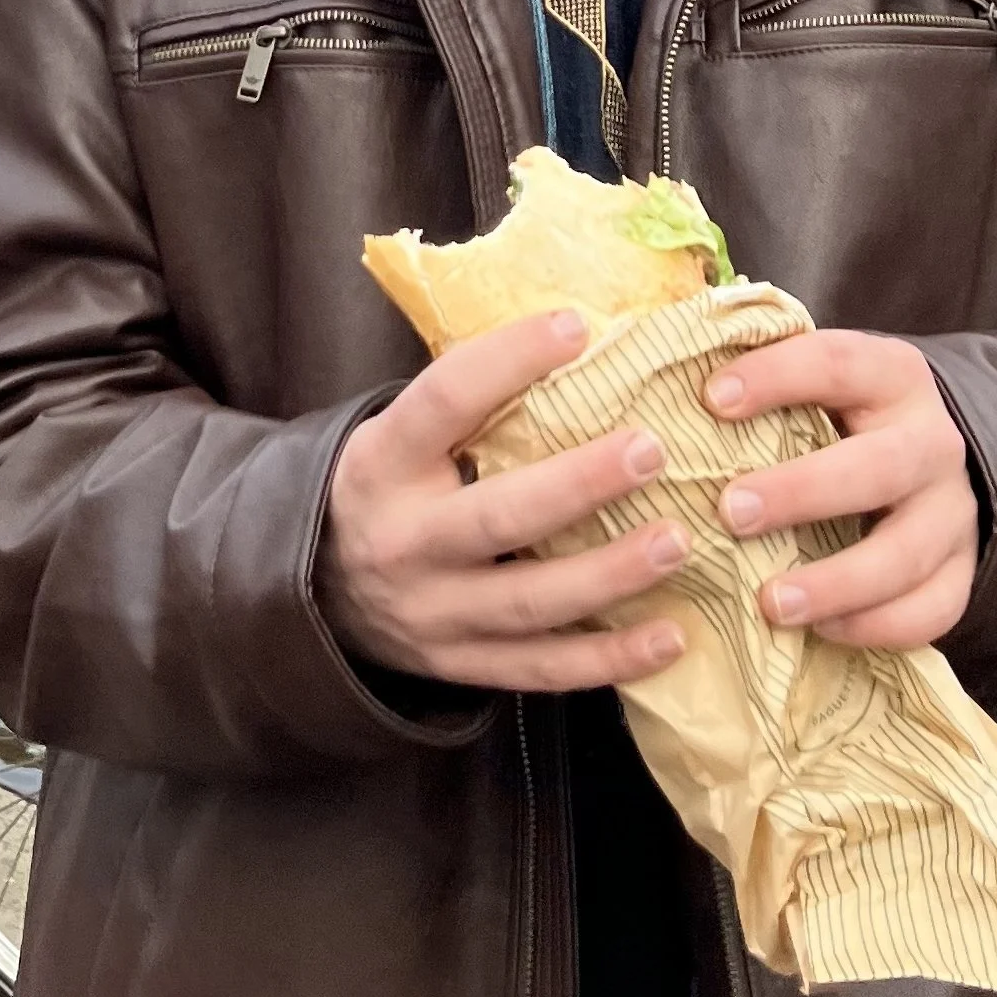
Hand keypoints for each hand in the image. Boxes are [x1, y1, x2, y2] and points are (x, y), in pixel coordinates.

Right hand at [319, 311, 689, 694]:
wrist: (318, 595)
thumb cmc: (392, 488)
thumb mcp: (401, 436)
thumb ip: (471, 399)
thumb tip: (584, 326)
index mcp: (382, 464)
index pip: (442, 402)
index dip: (507, 361)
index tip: (576, 327)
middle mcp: (402, 542)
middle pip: (496, 518)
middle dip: (578, 485)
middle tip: (652, 449)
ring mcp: (431, 615)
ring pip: (528, 602)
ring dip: (609, 574)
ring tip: (679, 541)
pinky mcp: (460, 665)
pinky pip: (542, 669)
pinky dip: (610, 660)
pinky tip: (672, 637)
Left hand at [705, 333, 977, 652]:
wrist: (929, 462)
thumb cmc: (843, 422)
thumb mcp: (818, 385)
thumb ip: (761, 381)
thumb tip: (663, 380)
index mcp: (892, 377)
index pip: (839, 363)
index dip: (779, 377)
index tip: (712, 399)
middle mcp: (931, 442)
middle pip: (880, 466)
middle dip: (803, 491)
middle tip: (730, 512)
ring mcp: (951, 513)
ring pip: (907, 553)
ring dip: (836, 581)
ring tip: (769, 602)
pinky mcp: (960, 572)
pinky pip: (932, 610)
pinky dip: (876, 627)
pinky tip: (821, 632)